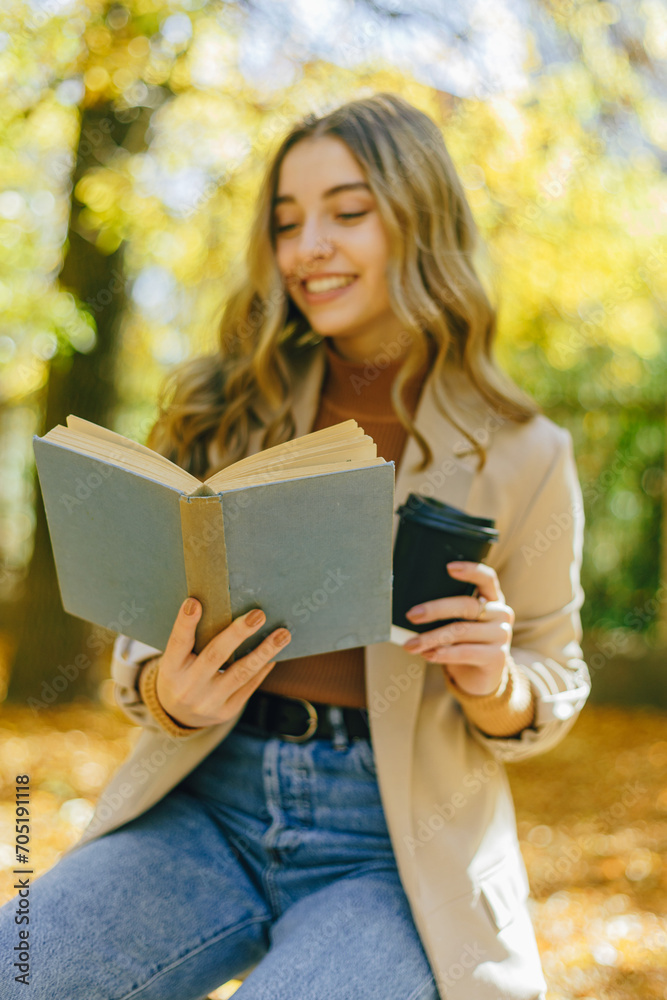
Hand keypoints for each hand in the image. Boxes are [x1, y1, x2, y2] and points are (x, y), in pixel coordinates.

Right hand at [154, 598, 291, 727]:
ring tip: (283, 634)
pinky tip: (275, 653)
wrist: (178, 716)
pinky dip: (263, 668)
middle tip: (258, 615)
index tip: (195, 602)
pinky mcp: (226, 711)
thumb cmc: (181, 674)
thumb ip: (192, 639)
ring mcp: (208, 702)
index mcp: (171, 669)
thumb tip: (226, 608)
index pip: (178, 643)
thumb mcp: (176, 660)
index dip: (185, 623)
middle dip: (238, 634)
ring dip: (265, 652)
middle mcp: (188, 687)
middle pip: (215, 656)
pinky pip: (249, 686)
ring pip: (241, 673)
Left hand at [402, 561, 513, 695]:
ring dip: (431, 638)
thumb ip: (447, 612)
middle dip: (435, 610)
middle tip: (411, 615)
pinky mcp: (498, 657)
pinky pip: (465, 652)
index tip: (448, 567)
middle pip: (466, 606)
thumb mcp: (458, 623)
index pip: (486, 578)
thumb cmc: (463, 643)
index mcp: (491, 599)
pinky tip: (427, 655)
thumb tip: (412, 609)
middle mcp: (500, 614)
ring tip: (410, 644)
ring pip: (461, 631)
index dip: (470, 570)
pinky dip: (443, 653)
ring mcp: (501, 635)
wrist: (479, 677)